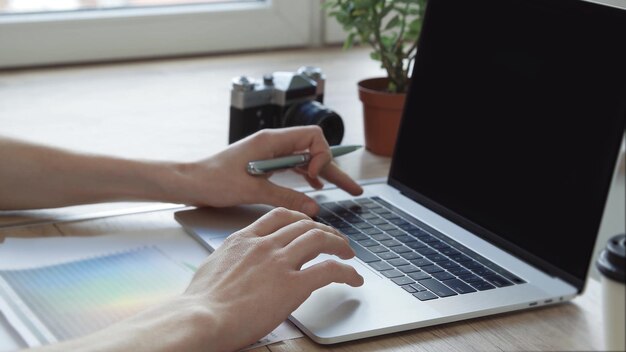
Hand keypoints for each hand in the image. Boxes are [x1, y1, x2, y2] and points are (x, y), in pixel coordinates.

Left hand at [171, 126, 362, 215]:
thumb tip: (313, 207)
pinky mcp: (264, 164)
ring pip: (305, 159)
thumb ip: (286, 196)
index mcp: (271, 142)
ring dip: (323, 173)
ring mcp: (269, 153)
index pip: (312, 137)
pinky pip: (293, 166)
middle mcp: (273, 144)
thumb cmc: (213, 180)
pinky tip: (314, 187)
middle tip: (354, 189)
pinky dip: (306, 176)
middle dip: (334, 168)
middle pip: (313, 149)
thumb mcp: (253, 191)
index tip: (314, 177)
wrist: (190, 181)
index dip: (320, 155)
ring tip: (342, 190)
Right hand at [183, 208, 363, 350]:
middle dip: (324, 230)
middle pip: (304, 225)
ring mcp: (280, 262)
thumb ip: (233, 258)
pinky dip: (347, 272)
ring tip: (348, 253)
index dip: (301, 218)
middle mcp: (265, 244)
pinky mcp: (293, 285)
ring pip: (320, 239)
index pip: (280, 216)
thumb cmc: (201, 302)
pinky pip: (329, 270)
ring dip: (339, 244)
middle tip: (334, 240)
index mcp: (244, 239)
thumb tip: (237, 263)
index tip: (309, 225)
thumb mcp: (214, 266)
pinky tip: (354, 278)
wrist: (201, 318)